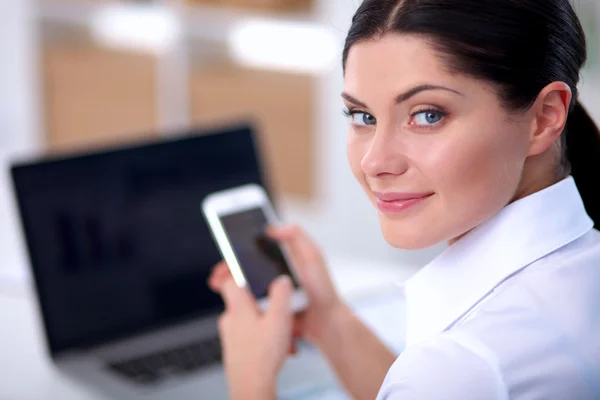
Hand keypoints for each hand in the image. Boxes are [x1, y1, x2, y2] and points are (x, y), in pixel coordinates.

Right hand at [208, 225, 344, 346]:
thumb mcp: (313, 257)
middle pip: (244, 266)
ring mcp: (270, 292)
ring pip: (243, 285)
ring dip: (228, 284)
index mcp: (283, 258)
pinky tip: (230, 301)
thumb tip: (271, 226)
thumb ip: (296, 237)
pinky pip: (249, 303)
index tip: (225, 246)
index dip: (238, 246)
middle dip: (227, 267)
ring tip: (219, 285)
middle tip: (217, 273)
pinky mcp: (268, 309)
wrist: (327, 323)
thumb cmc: (323, 289)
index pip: (256, 248)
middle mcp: (274, 274)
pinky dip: (236, 301)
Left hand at [217, 275, 293, 399]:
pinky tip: (281, 347)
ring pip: (251, 319)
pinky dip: (266, 337)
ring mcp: (231, 336)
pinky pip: (252, 336)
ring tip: (286, 333)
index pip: (230, 279)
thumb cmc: (262, 357)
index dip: (238, 270)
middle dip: (265, 302)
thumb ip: (281, 295)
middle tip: (280, 307)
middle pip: (246, 299)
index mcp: (238, 307)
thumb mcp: (279, 318)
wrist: (251, 388)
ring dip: (269, 322)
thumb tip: (281, 280)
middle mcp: (230, 320)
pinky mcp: (236, 350)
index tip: (246, 266)